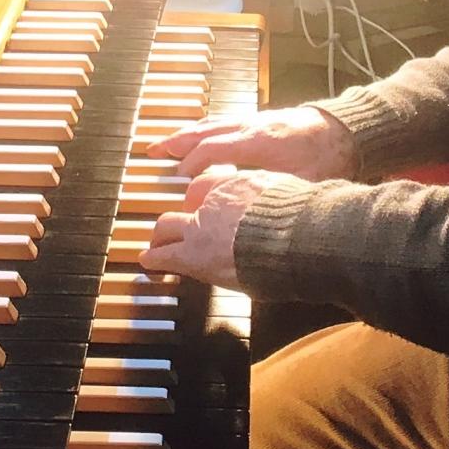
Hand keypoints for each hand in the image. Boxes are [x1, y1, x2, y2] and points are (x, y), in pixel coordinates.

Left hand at [141, 168, 303, 290]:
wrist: (292, 240)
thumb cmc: (299, 223)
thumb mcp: (288, 197)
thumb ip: (277, 199)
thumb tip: (289, 202)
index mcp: (239, 185)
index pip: (209, 186)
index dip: (203, 198)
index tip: (202, 205)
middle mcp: (215, 201)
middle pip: (186, 202)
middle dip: (179, 215)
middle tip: (176, 227)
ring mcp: (201, 227)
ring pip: (167, 226)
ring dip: (161, 238)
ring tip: (155, 248)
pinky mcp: (194, 255)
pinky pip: (165, 256)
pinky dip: (155, 260)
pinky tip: (149, 263)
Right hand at [147, 104, 355, 180]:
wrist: (348, 129)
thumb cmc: (330, 156)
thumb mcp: (305, 184)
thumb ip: (275, 196)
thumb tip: (254, 217)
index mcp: (260, 143)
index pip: (214, 148)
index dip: (194, 162)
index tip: (179, 176)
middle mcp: (253, 126)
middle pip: (206, 130)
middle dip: (178, 142)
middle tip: (154, 151)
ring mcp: (256, 120)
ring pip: (213, 122)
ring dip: (187, 132)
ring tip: (165, 143)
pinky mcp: (261, 119)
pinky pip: (224, 120)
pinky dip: (205, 127)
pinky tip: (198, 134)